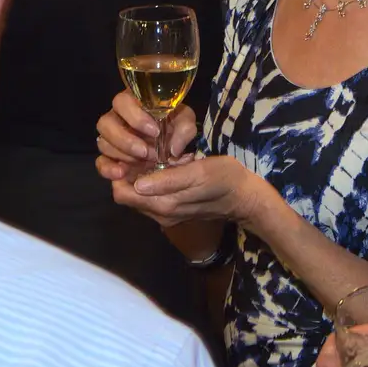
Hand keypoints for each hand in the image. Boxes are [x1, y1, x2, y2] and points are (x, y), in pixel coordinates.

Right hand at [95, 92, 197, 183]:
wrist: (173, 144)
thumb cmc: (176, 124)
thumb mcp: (185, 122)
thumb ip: (184, 129)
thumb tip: (174, 148)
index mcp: (133, 102)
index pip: (122, 101)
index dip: (135, 116)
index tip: (154, 131)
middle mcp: (117, 118)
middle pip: (106, 123)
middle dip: (125, 139)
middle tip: (146, 151)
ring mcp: (111, 138)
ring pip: (103, 142)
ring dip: (123, 154)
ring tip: (143, 161)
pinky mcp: (110, 157)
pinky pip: (100, 162)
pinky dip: (108, 168)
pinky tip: (121, 173)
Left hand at [112, 154, 270, 231]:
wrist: (246, 197)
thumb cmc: (225, 178)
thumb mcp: (199, 173)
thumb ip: (168, 181)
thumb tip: (137, 185)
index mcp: (164, 206)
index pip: (122, 194)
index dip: (120, 174)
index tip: (130, 153)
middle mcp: (161, 214)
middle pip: (128, 195)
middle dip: (129, 174)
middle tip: (141, 152)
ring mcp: (167, 214)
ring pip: (139, 195)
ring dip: (140, 177)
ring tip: (151, 156)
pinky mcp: (175, 209)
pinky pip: (152, 196)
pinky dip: (151, 182)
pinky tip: (163, 165)